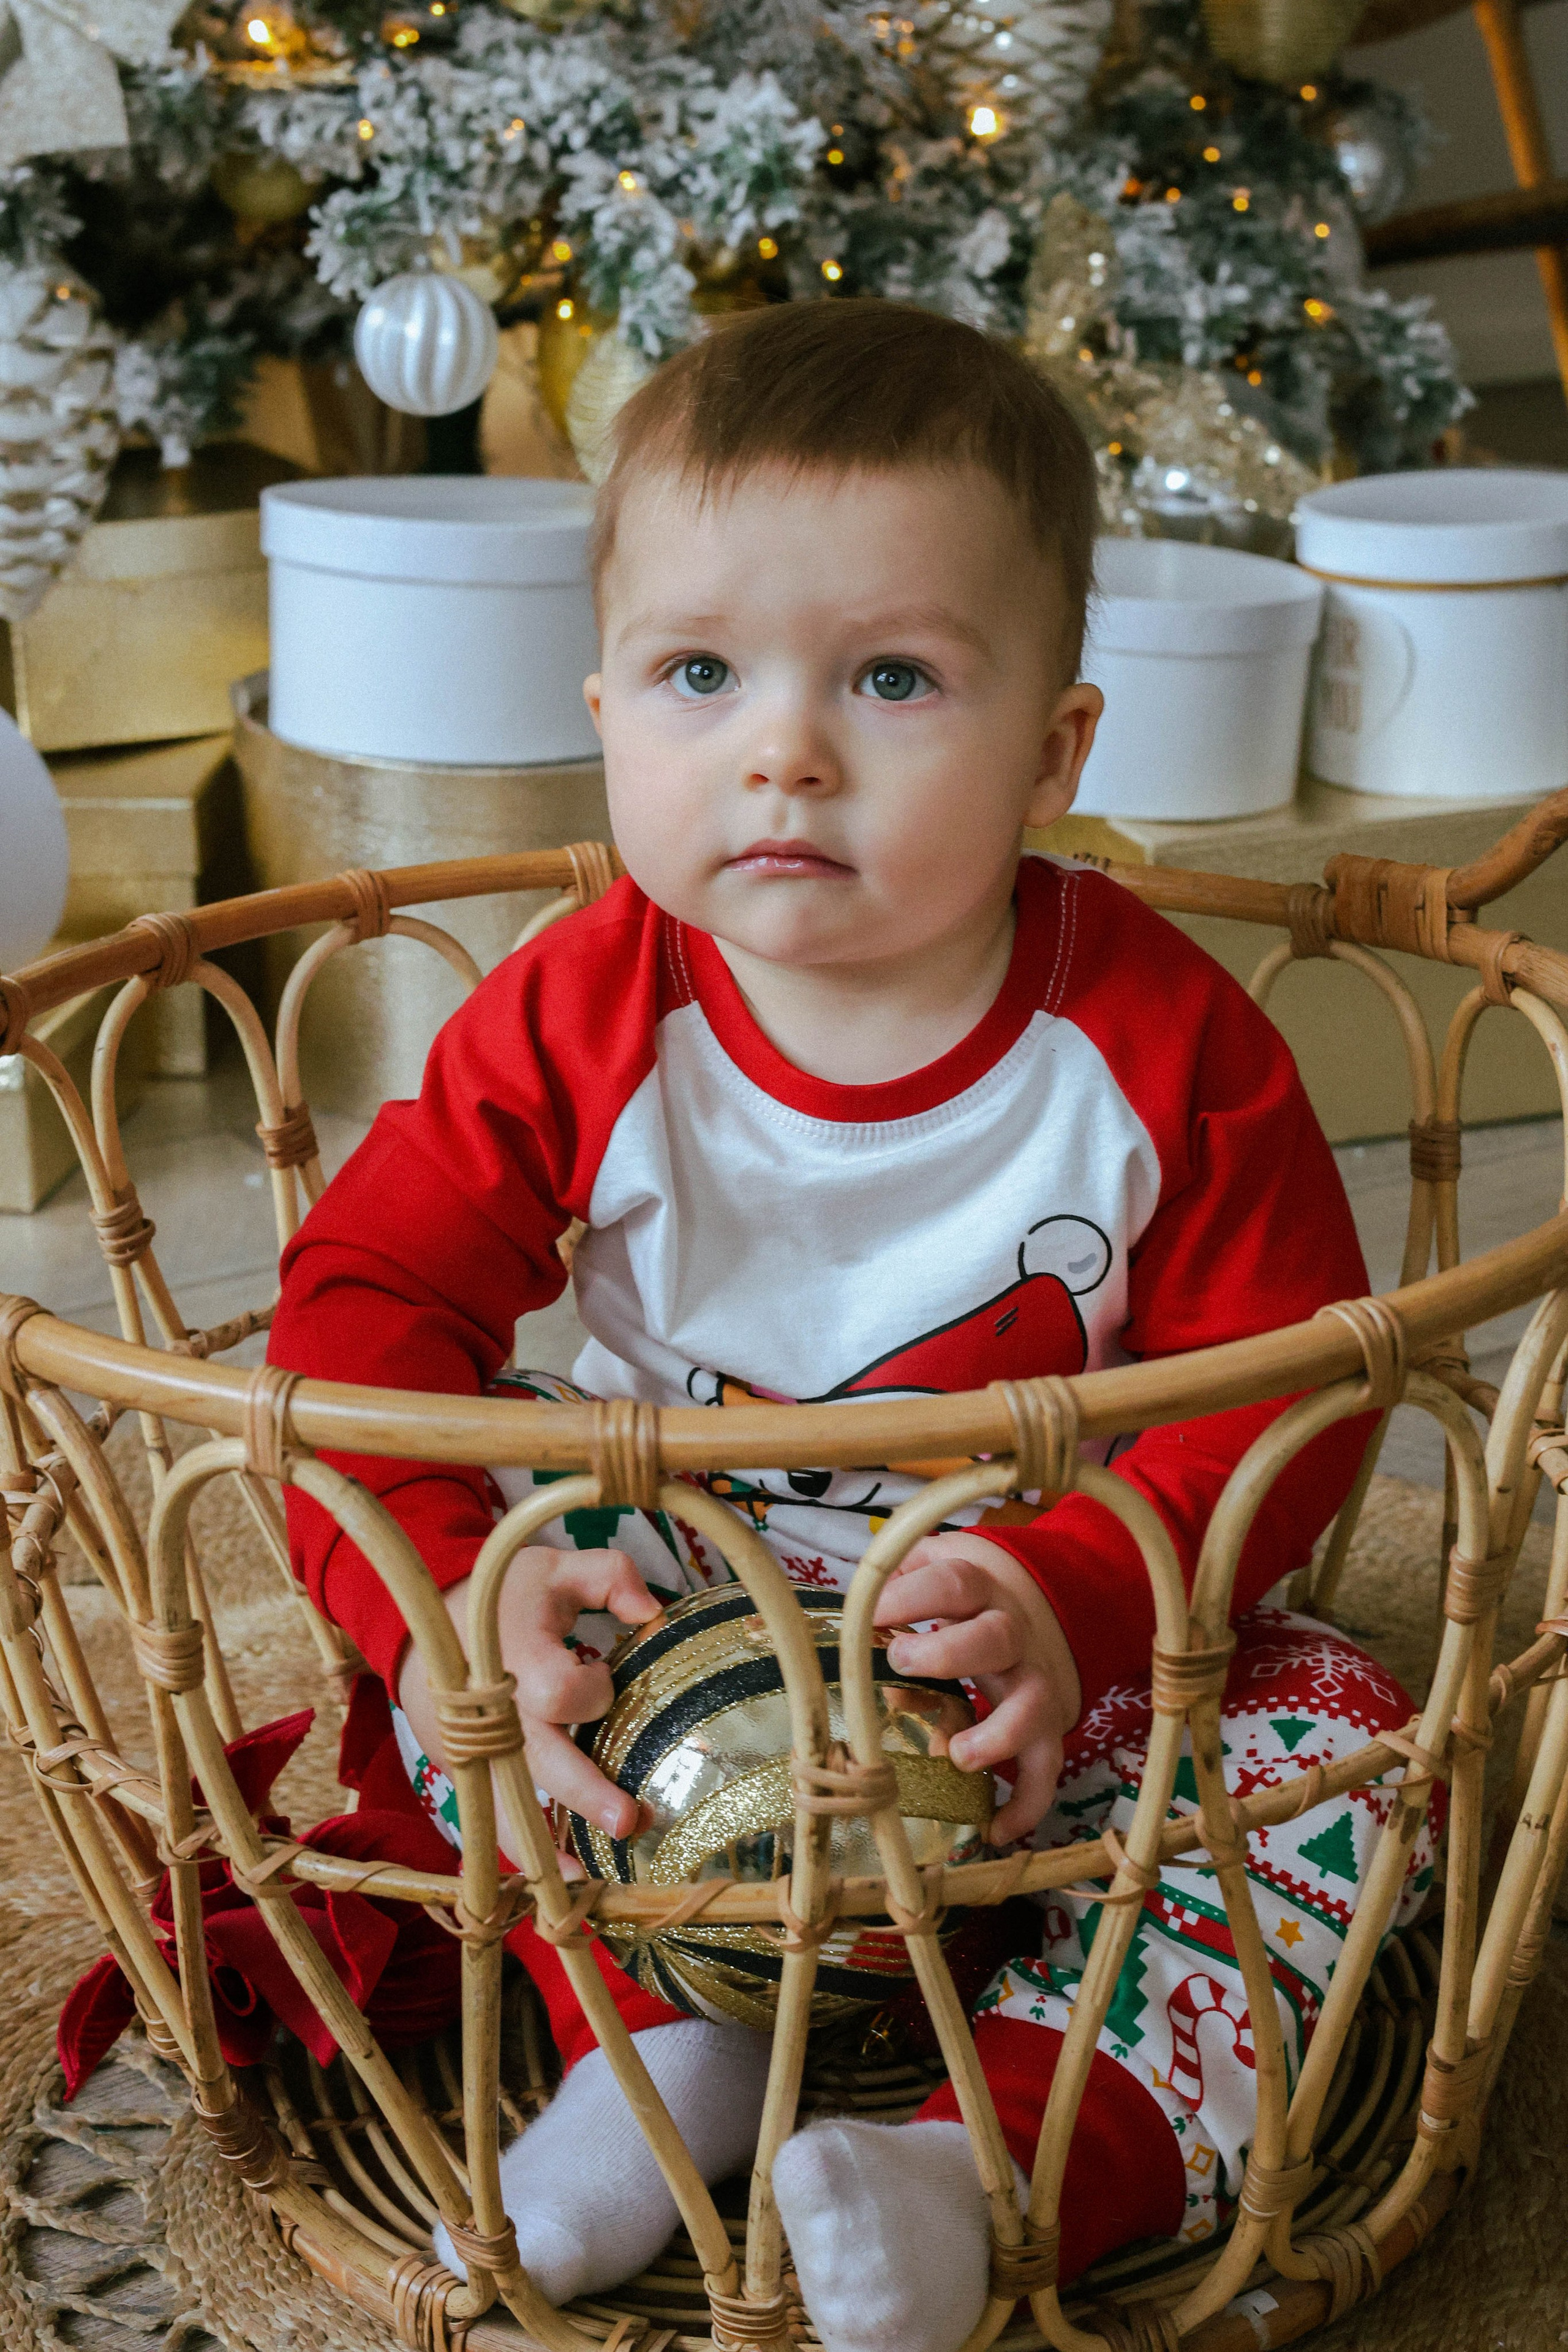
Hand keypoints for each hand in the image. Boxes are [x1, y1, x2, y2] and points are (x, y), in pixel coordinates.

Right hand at [398, 1546, 662, 1856]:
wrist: (421, 1623)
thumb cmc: (502, 1597)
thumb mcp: (554, 1568)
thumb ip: (610, 1577)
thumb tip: (654, 1614)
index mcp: (515, 1658)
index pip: (560, 1690)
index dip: (592, 1691)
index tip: (605, 1675)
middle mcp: (494, 1713)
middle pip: (539, 1762)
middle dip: (584, 1794)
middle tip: (628, 1821)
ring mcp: (476, 1751)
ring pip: (514, 1806)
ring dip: (556, 1841)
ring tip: (599, 1875)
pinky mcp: (468, 1774)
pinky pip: (496, 1821)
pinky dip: (526, 1851)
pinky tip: (566, 1879)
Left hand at [872, 1533, 1080, 1844]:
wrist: (1038, 1605)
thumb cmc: (964, 1594)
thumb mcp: (932, 1567)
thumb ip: (892, 1587)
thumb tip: (848, 1619)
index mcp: (979, 1591)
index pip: (953, 1583)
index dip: (912, 1596)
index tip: (872, 1615)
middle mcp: (1012, 1634)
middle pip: (995, 1637)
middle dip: (947, 1653)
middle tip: (901, 1662)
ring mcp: (1033, 1681)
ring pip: (1033, 1704)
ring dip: (998, 1733)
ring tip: (955, 1754)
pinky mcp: (1046, 1726)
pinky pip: (1048, 1768)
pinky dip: (1027, 1803)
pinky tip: (995, 1828)